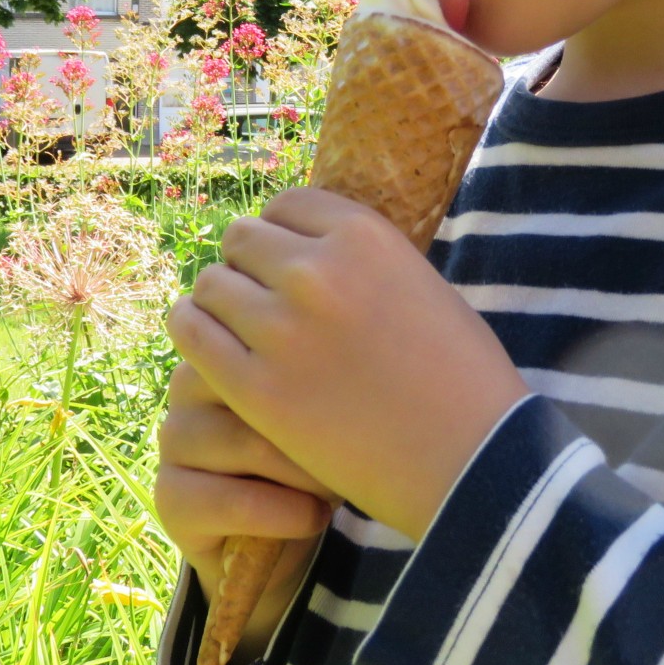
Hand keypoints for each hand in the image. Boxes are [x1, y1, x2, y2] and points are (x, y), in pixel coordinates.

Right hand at [153, 358, 338, 600]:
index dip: (322, 383)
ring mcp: (174, 438)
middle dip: (319, 431)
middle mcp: (189, 383)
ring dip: (306, 476)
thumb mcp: (327, 404)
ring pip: (250, 444)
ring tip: (334, 491)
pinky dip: (284, 514)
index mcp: (227, 342)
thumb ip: (322, 370)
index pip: (268, 338)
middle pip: (261, 388)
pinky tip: (311, 517)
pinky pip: (232, 501)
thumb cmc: (313, 451)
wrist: (284, 526)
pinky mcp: (170, 496)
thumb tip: (356, 348)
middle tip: (352, 458)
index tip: (356, 414)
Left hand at [167, 188, 531, 542]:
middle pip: (242, 239)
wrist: (471, 460)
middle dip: (248, 265)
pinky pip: (192, 333)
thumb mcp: (422, 285)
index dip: (282, 233)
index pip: (288, 204)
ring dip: (220, 301)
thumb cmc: (460, 376)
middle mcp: (316, 270)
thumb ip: (364, 260)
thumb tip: (308, 248)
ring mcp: (281, 328)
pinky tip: (208, 345)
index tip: (285, 261)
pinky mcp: (255, 387)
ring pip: (211, 284)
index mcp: (364, 235)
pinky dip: (193, 331)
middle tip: (260, 300)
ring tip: (236, 328)